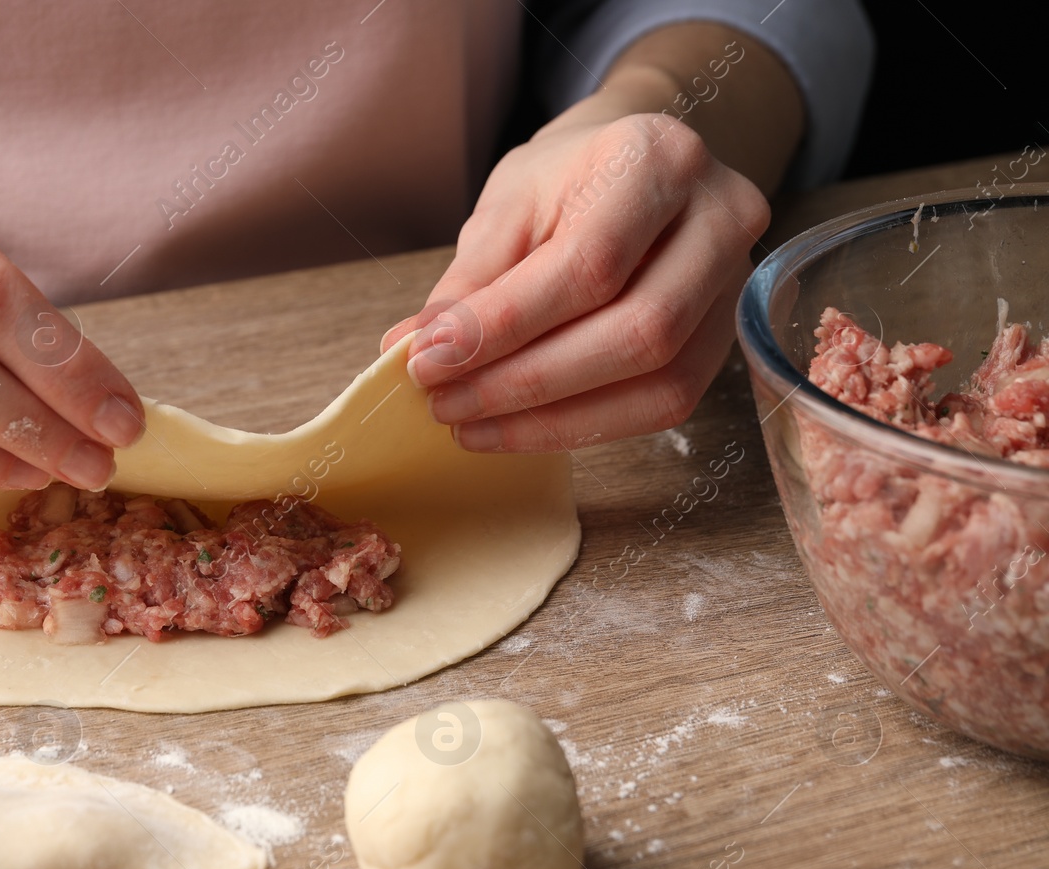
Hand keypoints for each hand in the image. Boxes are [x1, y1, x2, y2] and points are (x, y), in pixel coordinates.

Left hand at [382, 114, 768, 451]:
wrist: (633, 170)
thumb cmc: (567, 182)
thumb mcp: (508, 207)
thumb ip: (470, 280)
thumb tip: (412, 350)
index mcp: (659, 159)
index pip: (588, 264)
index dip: (503, 326)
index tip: (428, 361)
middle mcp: (720, 217)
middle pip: (635, 330)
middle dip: (526, 382)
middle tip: (444, 403)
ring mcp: (736, 282)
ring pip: (658, 381)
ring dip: (552, 419)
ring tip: (469, 424)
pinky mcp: (727, 336)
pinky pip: (665, 403)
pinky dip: (583, 427)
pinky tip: (517, 429)